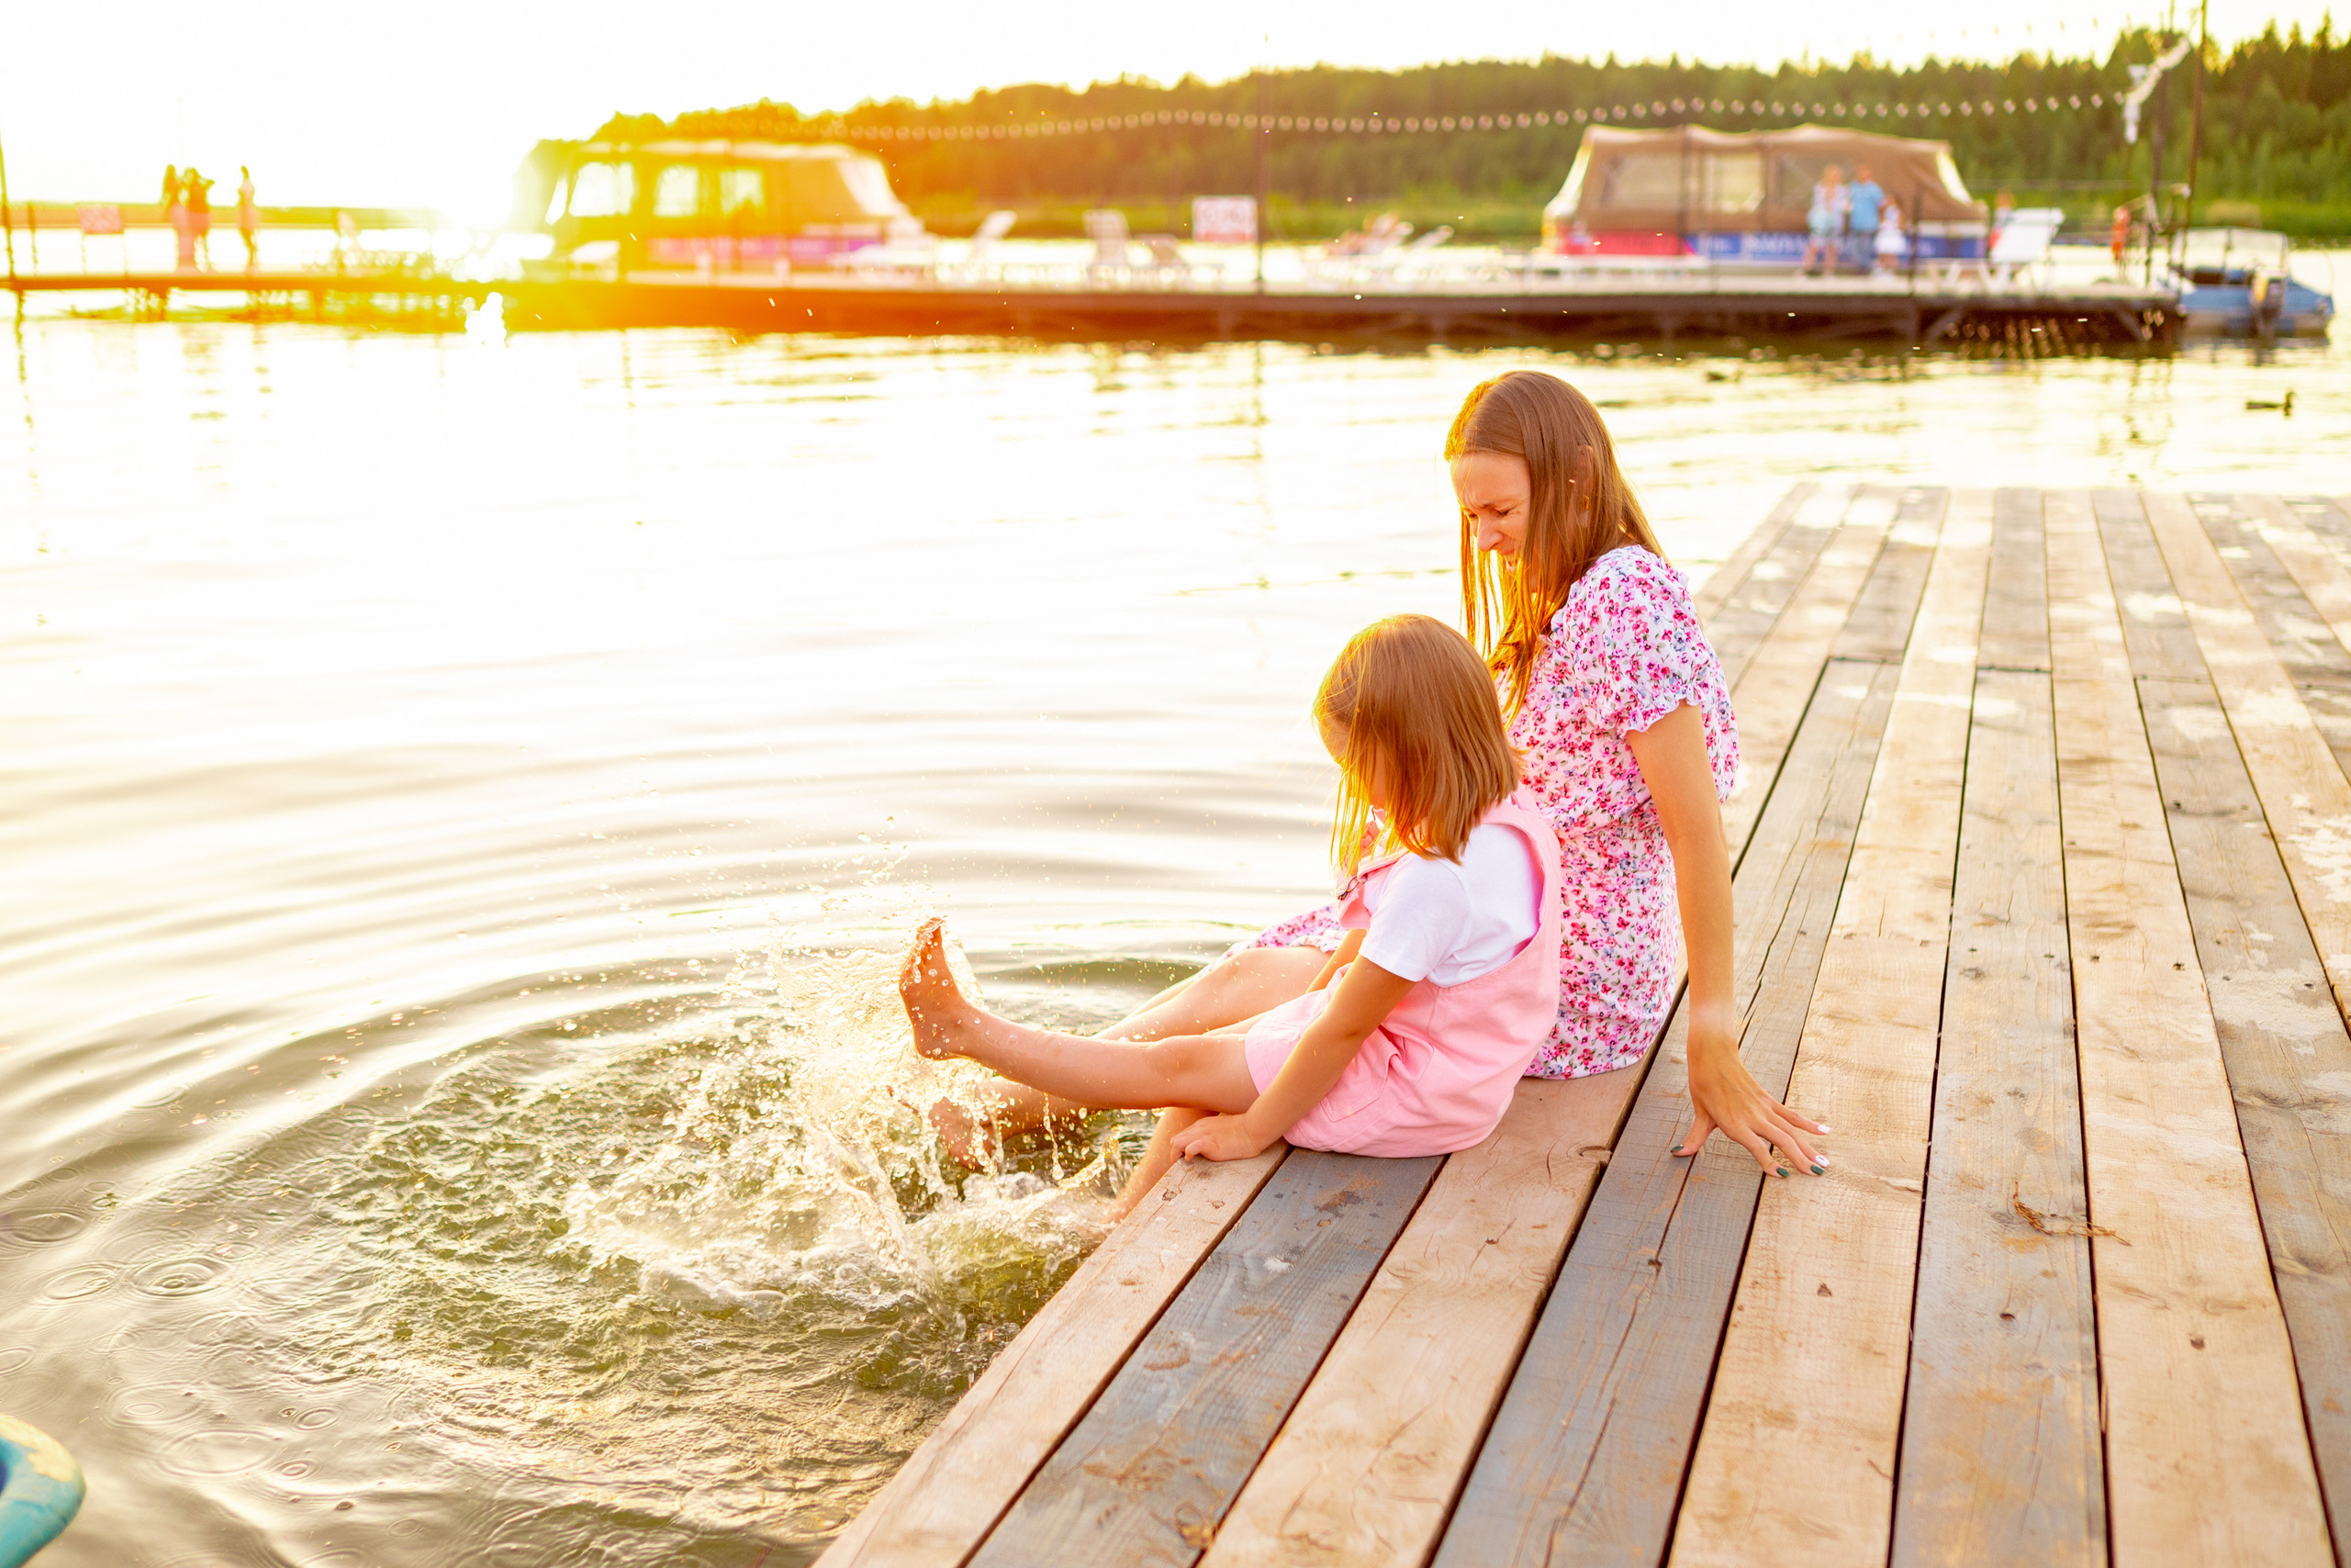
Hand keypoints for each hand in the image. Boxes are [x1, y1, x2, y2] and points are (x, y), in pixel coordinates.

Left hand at [1170, 1112, 1277, 1163]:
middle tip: (1182, 1164)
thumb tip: (1210, 1145)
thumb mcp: (1222, 1130)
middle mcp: (1199, 1129)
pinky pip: (1189, 1148)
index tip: (1183, 1159)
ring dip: (1176, 1155)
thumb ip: (1213, 1135)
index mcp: (1202, 1125)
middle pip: (1174, 1140)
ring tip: (1184, 1163)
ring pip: (1176, 1143)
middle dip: (1174, 1153)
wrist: (1253, 1128)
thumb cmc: (1243, 1131)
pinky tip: (1191, 1160)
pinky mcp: (1209, 1144)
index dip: (1179, 1149)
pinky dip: (1187, 1154)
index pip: (1181, 1136)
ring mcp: (1203, 1135)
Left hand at [1677, 1013, 1828, 1176]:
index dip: (1770, 1163)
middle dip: (1800, 1158)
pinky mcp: (1768, 1100)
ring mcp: (1764, 1108)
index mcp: (1735, 1124)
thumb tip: (1678, 1153)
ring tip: (1824, 1162)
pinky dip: (1808, 1124)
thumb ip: (1694, 1137)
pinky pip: (1791, 1114)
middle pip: (1783, 1140)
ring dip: (1809, 1146)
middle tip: (1816, 1174)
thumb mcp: (1699, 1113)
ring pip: (1791, 1130)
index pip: (1758, 1148)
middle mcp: (1753, 1117)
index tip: (1782, 1176)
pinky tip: (1824, 1131)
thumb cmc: (1704, 1084)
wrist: (1713, 1055)